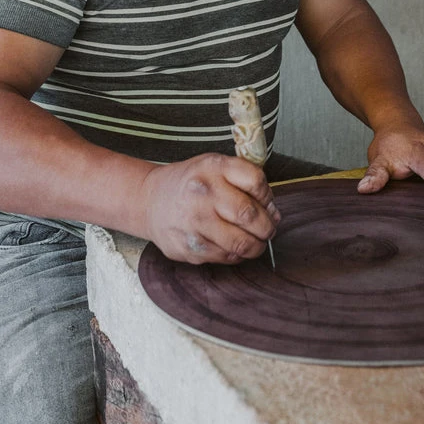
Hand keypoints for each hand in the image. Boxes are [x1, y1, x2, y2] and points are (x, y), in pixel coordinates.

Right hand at [139, 153, 280, 263]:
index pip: (255, 181)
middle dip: (267, 227)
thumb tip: (273, 213)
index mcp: (213, 167)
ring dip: (257, 245)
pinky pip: (226, 257)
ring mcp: (194, 222)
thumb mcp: (215, 167)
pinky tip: (235, 246)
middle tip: (268, 229)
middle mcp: (202, 193)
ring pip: (241, 242)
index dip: (268, 196)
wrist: (150, 201)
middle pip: (250, 215)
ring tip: (257, 241)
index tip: (267, 204)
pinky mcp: (189, 248)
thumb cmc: (192, 183)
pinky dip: (237, 254)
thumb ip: (246, 182)